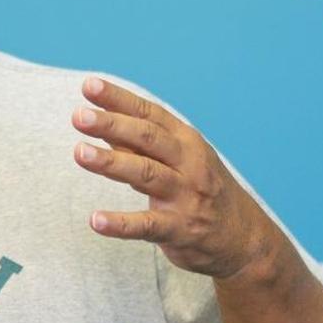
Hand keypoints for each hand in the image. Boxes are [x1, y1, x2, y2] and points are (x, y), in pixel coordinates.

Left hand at [73, 77, 279, 279]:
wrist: (243, 238)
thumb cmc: (201, 191)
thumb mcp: (180, 160)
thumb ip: (140, 145)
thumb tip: (101, 122)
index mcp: (186, 141)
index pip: (148, 114)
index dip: (119, 99)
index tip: (88, 85)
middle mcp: (188, 163)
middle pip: (147, 138)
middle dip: (112, 124)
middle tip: (79, 115)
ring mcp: (185, 196)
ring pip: (146, 174)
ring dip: (111, 163)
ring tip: (79, 152)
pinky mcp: (180, 229)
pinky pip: (147, 225)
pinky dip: (120, 223)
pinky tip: (95, 220)